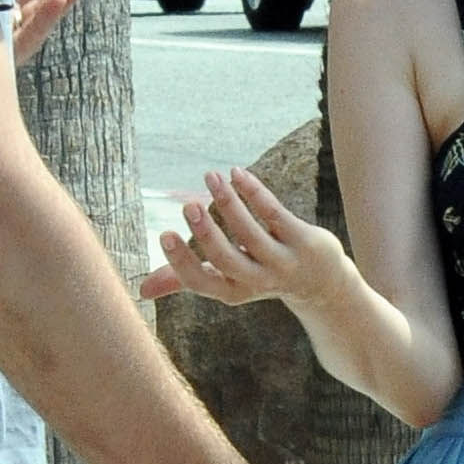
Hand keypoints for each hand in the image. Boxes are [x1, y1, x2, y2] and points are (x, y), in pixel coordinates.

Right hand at [140, 164, 349, 305]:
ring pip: (251, 233)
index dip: (182, 262)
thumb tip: (141, 290)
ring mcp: (282, 261)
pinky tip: (237, 173)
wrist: (322, 283)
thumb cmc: (263, 276)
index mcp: (233, 290)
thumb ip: (185, 279)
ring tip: (211, 177)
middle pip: (227, 261)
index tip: (165, 234)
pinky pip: (274, 213)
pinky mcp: (302, 240)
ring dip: (229, 203)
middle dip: (206, 234)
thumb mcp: (227, 281)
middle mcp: (257, 280)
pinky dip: (254, 192)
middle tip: (188, 205)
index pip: (201, 283)